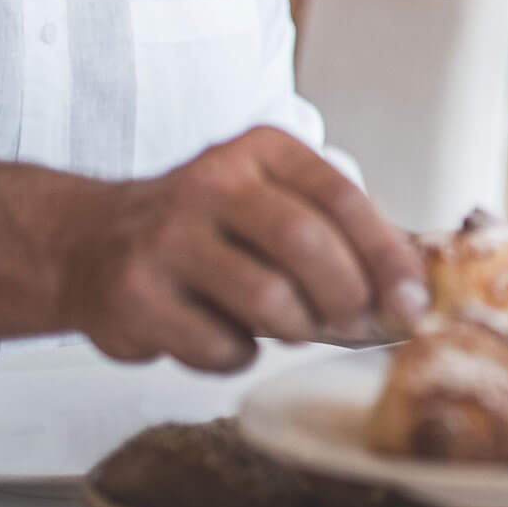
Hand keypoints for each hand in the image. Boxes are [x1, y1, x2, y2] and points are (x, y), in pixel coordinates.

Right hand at [57, 126, 426, 370]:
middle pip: (305, 244)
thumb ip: (340, 233)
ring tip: (291, 327)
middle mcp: (211, 181)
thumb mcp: (272, 201)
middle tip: (359, 323)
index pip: (341, 197)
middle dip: (347, 296)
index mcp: (261, 150)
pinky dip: (239, 355)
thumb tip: (419, 289)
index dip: (386, 255)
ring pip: (266, 300)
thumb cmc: (209, 229)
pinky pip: (220, 346)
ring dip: (296, 329)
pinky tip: (226, 336)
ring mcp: (167, 238)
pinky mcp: (134, 296)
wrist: (88, 243)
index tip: (414, 300)